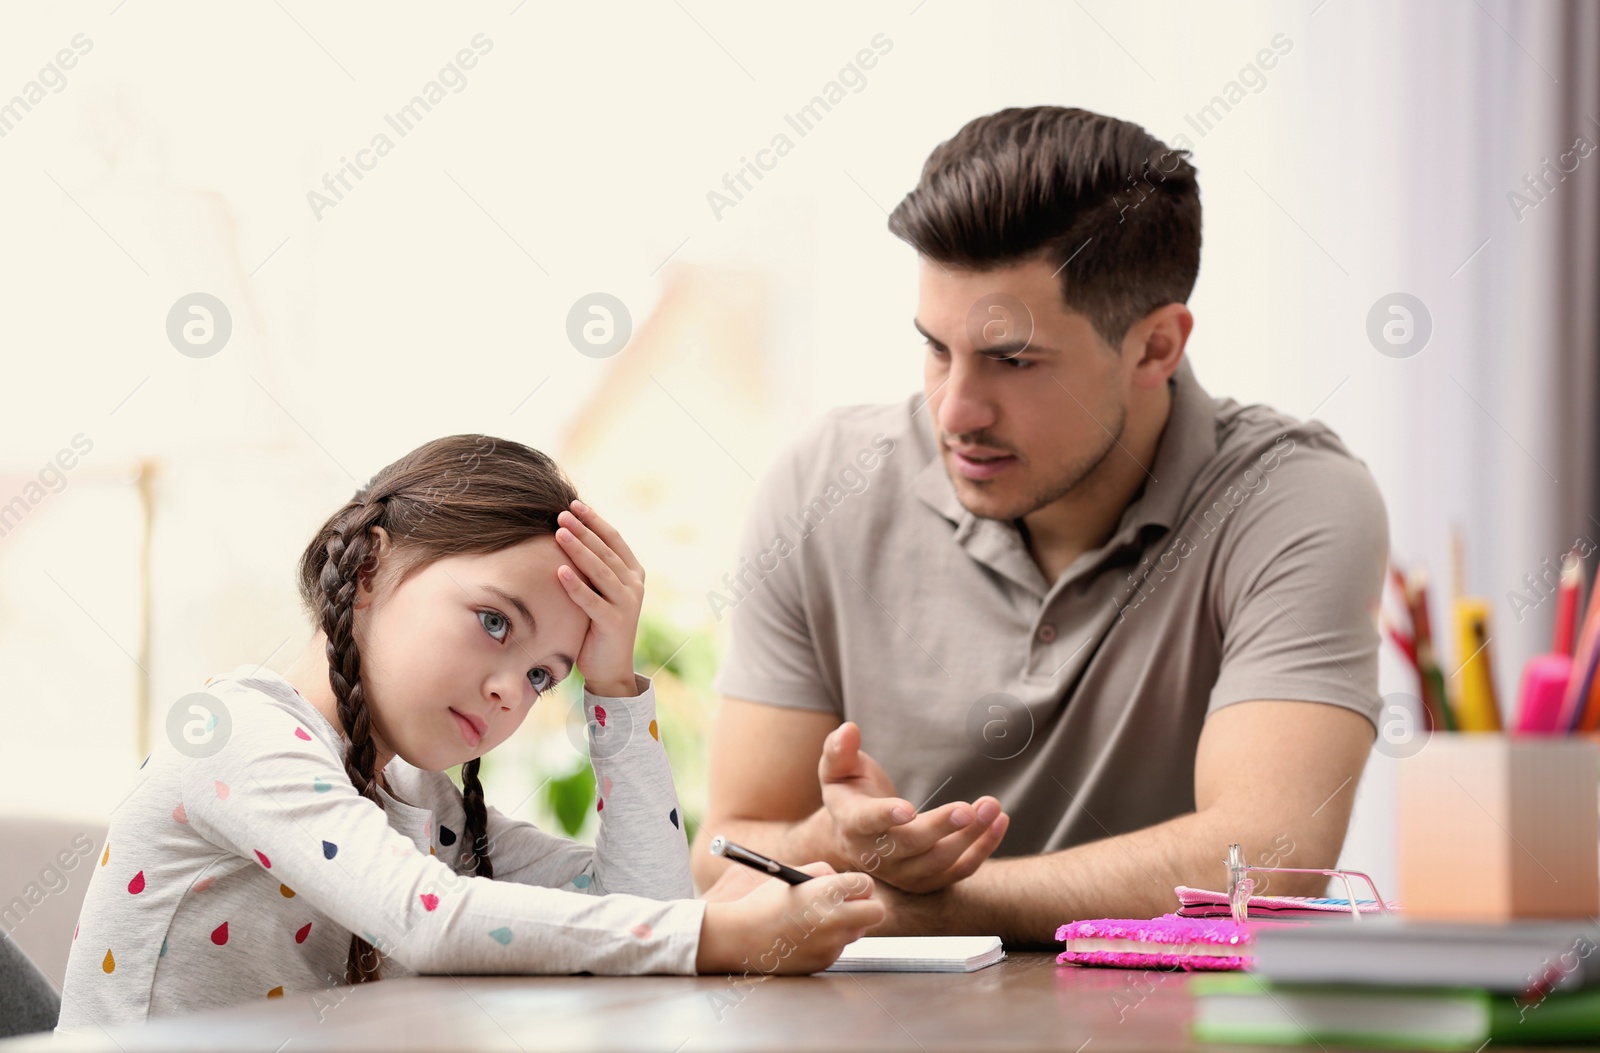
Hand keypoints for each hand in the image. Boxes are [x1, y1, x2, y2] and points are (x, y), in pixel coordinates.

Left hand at [553, 501, 644, 697]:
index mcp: (634, 573)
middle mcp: (634, 585)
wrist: (611, 668)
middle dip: (583, 530)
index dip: (595, 520)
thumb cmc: (599, 626)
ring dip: (579, 550)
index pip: (614, 539)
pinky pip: (592, 600)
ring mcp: (627, 604)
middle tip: (561, 514)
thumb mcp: (602, 592)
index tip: (574, 504)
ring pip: (600, 571)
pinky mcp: (614, 623)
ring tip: (559, 532)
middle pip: (606, 551)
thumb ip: (596, 568)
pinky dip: (576, 585)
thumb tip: (571, 535)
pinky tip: (560, 570)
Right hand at [695, 862, 883, 974]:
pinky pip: (838, 947)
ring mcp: (830, 943)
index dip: (859, 887)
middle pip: (876, 912)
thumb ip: (826, 874)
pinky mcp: (824, 961)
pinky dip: (829, 942)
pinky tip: (805, 938)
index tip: (851, 889)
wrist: (740, 938)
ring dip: (847, 925)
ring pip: (857, 931)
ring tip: (817, 921)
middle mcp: (833, 919)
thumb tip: (849, 884)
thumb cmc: (764, 903)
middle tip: (853, 906)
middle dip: (868, 907)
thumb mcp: (794, 876)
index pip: (866, 886)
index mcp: (825, 892)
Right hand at [819, 722, 1008, 893]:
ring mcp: (903, 873)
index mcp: (852, 823)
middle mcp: (877, 855)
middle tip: (969, 808)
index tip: (908, 808)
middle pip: (911, 845)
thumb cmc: (849, 791)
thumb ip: (839, 750)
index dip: (886, 816)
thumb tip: (849, 729)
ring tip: (993, 807)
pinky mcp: (928, 880)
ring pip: (941, 860)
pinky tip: (1000, 822)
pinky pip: (959, 870)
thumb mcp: (837, 768)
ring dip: (971, 836)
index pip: (867, 822)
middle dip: (942, 826)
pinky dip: (983, 848)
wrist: (854, 835)